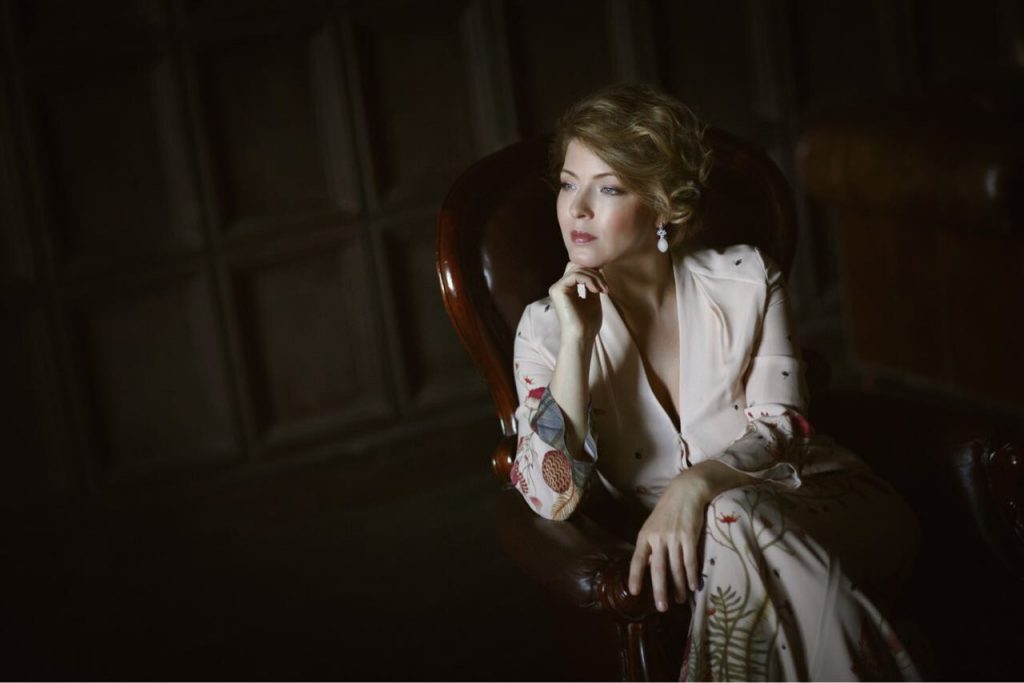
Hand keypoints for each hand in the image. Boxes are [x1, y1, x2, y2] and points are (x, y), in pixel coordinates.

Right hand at [548, 262, 606, 342]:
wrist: (582, 337)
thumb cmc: (588, 323)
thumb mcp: (593, 299)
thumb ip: (592, 284)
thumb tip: (598, 269)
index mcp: (566, 289)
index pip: (577, 269)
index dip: (592, 271)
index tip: (605, 283)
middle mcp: (559, 287)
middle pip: (576, 265)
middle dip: (594, 272)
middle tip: (605, 287)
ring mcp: (557, 288)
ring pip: (577, 269)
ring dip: (595, 277)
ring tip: (603, 290)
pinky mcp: (557, 290)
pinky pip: (575, 275)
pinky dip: (589, 280)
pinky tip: (596, 290)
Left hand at [627, 472, 712, 611]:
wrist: (686, 491)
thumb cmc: (668, 511)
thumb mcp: (652, 526)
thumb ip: (650, 546)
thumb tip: (647, 567)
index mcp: (645, 536)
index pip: (637, 559)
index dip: (635, 576)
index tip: (634, 592)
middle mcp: (658, 538)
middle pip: (658, 569)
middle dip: (659, 590)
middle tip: (662, 607)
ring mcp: (674, 537)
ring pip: (676, 568)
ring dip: (678, 587)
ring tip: (679, 600)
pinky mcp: (690, 536)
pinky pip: (690, 561)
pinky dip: (691, 575)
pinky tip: (693, 586)